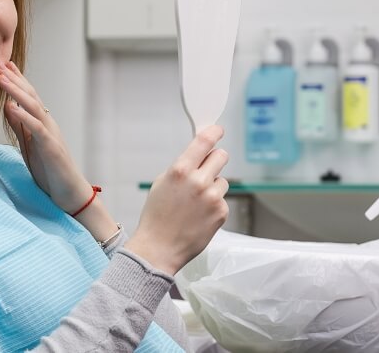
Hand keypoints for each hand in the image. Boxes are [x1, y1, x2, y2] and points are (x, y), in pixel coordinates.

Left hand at [0, 60, 91, 212]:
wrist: (69, 193)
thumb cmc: (50, 171)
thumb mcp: (29, 145)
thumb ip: (20, 126)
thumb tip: (8, 108)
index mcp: (42, 123)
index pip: (28, 96)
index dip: (16, 80)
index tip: (2, 65)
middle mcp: (48, 123)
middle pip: (30, 96)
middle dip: (14, 79)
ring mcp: (51, 134)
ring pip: (34, 106)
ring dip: (16, 91)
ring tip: (1, 79)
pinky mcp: (51, 147)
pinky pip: (37, 128)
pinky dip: (24, 116)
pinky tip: (11, 108)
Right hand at [125, 125, 228, 274]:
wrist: (159, 248)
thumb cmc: (156, 217)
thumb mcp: (161, 184)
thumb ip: (181, 168)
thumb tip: (197, 157)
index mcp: (180, 170)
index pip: (203, 141)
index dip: (213, 132)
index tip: (218, 130)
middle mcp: (199, 181)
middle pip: (221, 156)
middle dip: (215, 159)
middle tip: (207, 168)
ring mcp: (213, 198)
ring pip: (222, 181)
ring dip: (213, 187)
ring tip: (196, 203)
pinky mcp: (221, 213)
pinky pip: (222, 200)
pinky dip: (213, 205)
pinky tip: (199, 216)